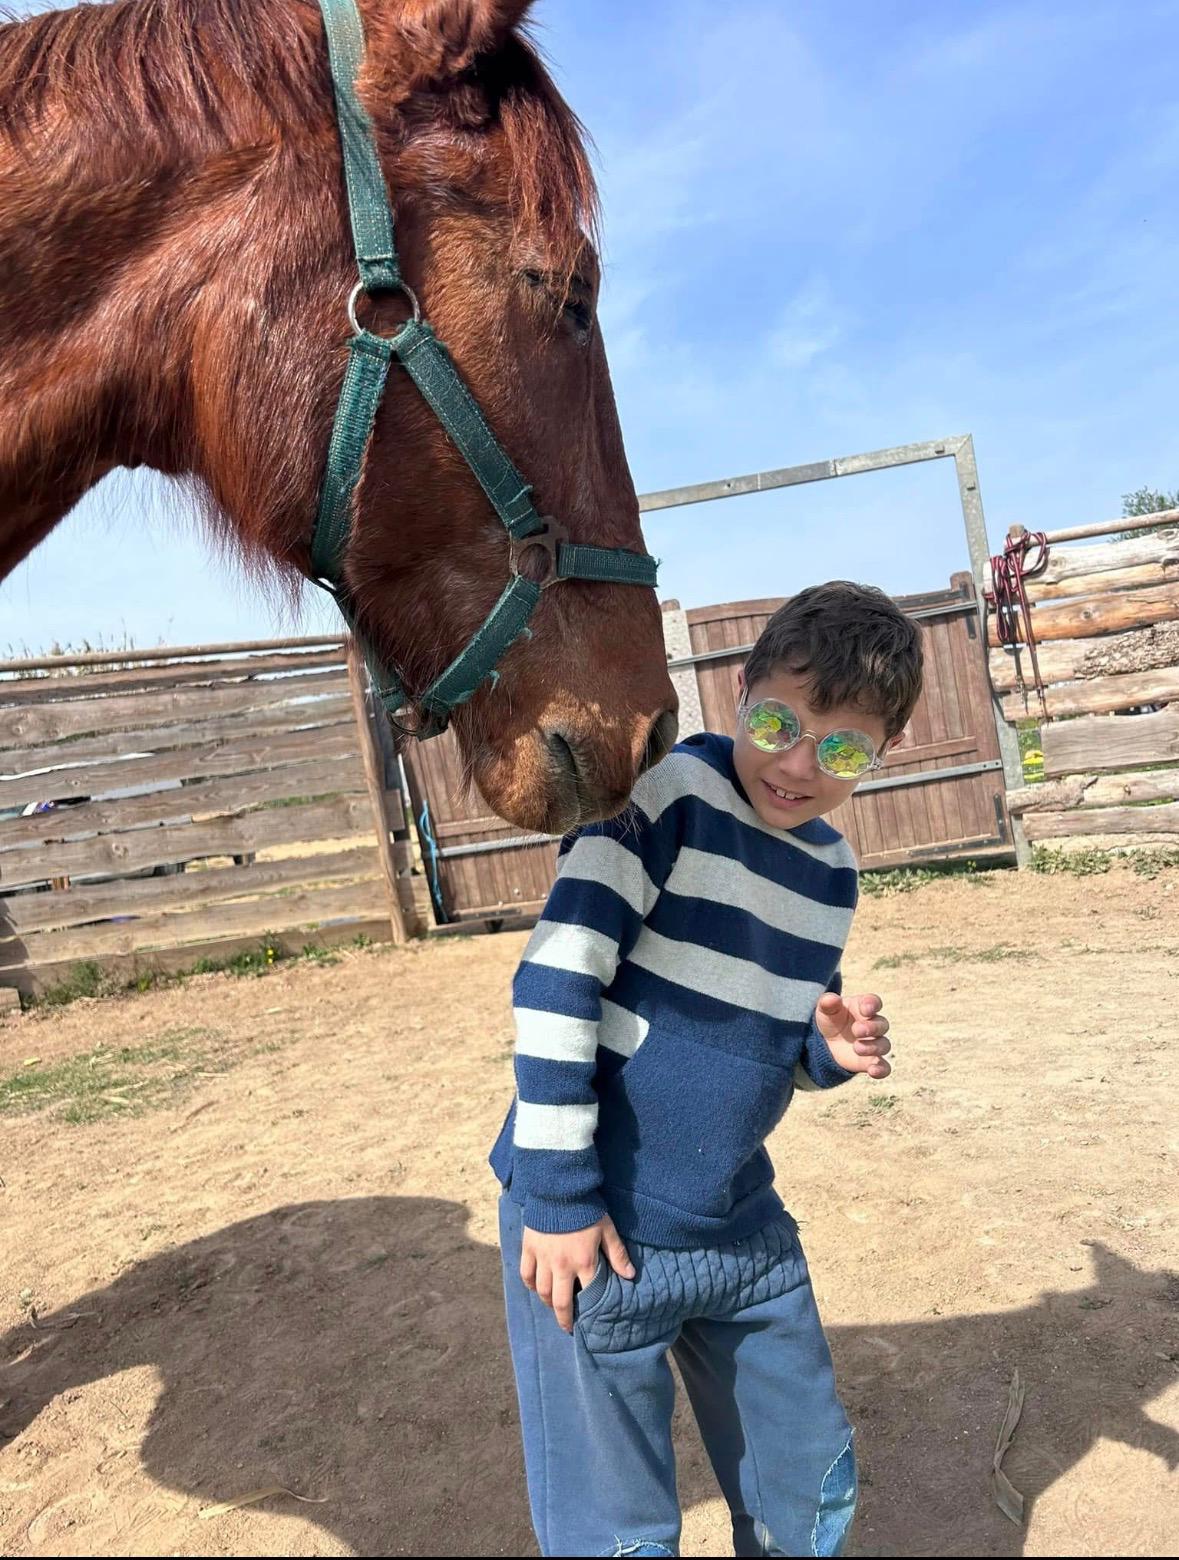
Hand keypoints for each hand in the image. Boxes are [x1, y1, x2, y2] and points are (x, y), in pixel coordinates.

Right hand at [521, 1215, 634, 1332]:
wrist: (560, 1190)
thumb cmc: (587, 1210)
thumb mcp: (607, 1230)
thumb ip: (618, 1254)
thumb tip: (630, 1276)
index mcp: (583, 1262)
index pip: (587, 1295)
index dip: (587, 1311)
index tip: (588, 1321)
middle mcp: (561, 1266)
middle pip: (559, 1302)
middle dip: (563, 1319)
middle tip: (567, 1327)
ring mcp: (542, 1258)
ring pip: (542, 1291)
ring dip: (548, 1303)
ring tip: (553, 1307)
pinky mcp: (529, 1249)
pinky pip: (526, 1274)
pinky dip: (530, 1284)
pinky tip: (536, 1287)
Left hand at [815, 991, 891, 1078]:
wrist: (829, 1043)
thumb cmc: (832, 1020)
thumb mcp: (826, 1010)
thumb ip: (828, 1003)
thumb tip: (832, 999)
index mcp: (863, 1007)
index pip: (874, 1002)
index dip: (872, 1004)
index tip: (865, 1009)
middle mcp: (874, 1025)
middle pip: (882, 1024)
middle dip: (872, 1027)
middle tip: (856, 1030)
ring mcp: (875, 1043)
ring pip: (884, 1045)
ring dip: (873, 1047)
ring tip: (856, 1047)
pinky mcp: (872, 1061)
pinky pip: (884, 1067)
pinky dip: (881, 1069)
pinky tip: (873, 1071)